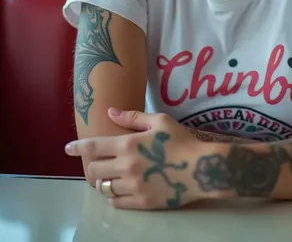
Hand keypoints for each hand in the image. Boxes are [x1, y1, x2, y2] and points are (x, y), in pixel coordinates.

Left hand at [65, 109, 208, 209]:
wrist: (202, 168)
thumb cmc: (181, 140)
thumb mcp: (159, 121)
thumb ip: (133, 117)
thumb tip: (111, 111)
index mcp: (129, 143)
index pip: (94, 146)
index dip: (77, 147)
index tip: (67, 148)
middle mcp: (126, 166)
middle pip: (94, 169)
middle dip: (92, 165)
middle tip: (99, 163)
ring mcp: (133, 186)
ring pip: (103, 187)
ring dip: (102, 181)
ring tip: (109, 177)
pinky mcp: (141, 202)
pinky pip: (116, 202)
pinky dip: (113, 196)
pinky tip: (119, 189)